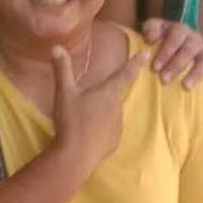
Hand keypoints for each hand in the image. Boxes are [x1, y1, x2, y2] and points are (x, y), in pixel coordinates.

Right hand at [51, 42, 144, 173]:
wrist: (76, 156)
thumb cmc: (71, 121)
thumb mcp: (64, 93)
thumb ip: (62, 69)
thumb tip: (57, 46)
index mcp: (107, 93)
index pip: (124, 74)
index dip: (135, 63)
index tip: (146, 54)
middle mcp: (117, 108)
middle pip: (111, 96)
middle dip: (101, 97)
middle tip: (84, 102)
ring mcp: (117, 126)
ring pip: (109, 114)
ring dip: (99, 113)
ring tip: (81, 120)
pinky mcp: (114, 142)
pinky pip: (107, 131)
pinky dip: (98, 130)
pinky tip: (85, 134)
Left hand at [140, 18, 202, 91]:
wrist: (171, 44)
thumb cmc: (160, 39)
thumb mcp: (153, 29)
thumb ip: (150, 29)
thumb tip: (151, 38)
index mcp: (180, 29)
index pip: (175, 37)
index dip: (166, 51)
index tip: (155, 67)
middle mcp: (195, 39)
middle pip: (189, 50)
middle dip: (177, 65)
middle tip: (164, 79)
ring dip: (196, 73)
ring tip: (186, 86)